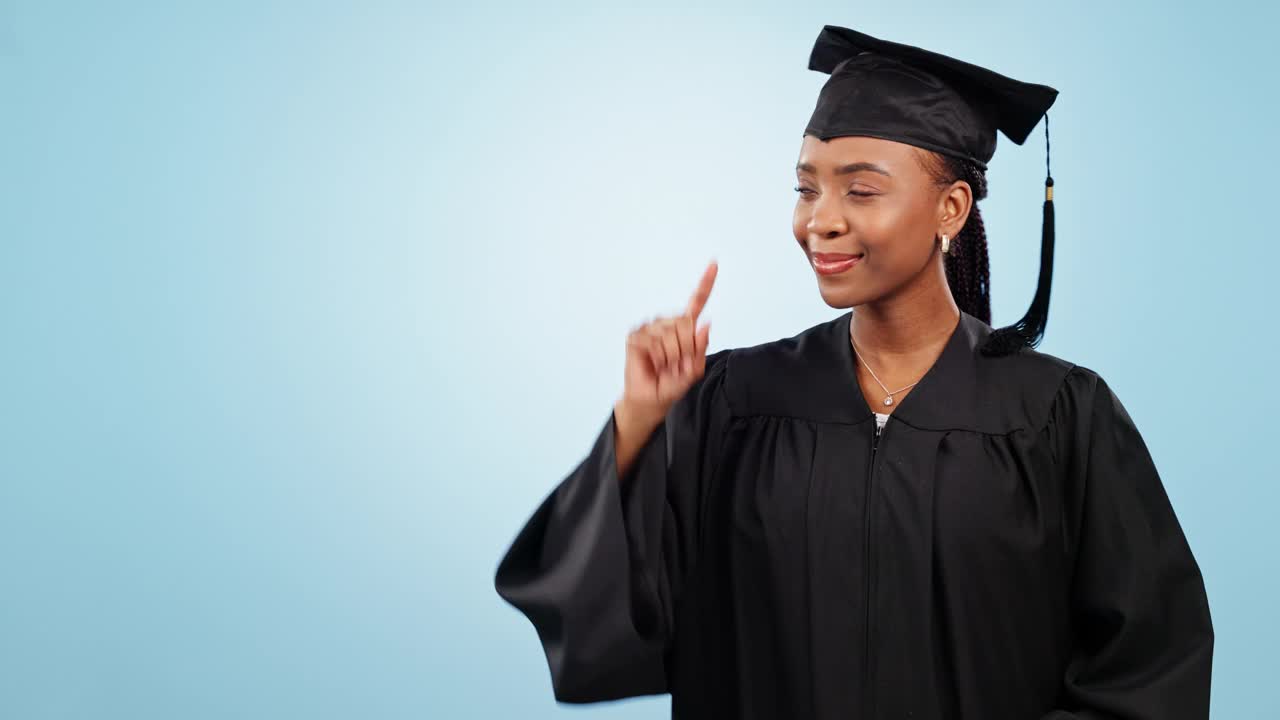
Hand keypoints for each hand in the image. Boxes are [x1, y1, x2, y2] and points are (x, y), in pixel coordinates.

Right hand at [618, 260, 716, 422]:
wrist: (651, 399)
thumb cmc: (671, 383)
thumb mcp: (693, 370)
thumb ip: (700, 348)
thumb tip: (705, 323)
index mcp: (684, 328)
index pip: (696, 302)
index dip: (705, 283)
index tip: (714, 264)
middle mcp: (668, 323)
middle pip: (686, 324)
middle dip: (686, 349)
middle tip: (677, 364)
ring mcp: (651, 327)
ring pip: (671, 334)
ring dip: (671, 356)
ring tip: (664, 365)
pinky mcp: (636, 335)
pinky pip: (653, 341)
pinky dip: (657, 356)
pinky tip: (652, 362)